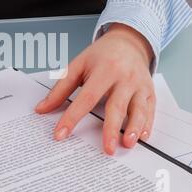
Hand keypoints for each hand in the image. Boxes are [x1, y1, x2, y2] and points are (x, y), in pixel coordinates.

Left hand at [35, 23, 155, 154]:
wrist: (128, 42)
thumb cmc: (101, 55)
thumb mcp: (78, 66)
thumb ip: (60, 88)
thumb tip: (41, 109)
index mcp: (104, 70)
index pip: (86, 97)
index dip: (73, 117)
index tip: (61, 134)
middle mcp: (124, 77)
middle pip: (116, 105)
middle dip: (111, 129)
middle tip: (106, 149)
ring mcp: (139, 85)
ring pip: (138, 109)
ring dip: (134, 128)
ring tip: (127, 144)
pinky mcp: (150, 92)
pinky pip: (150, 110)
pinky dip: (147, 124)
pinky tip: (143, 136)